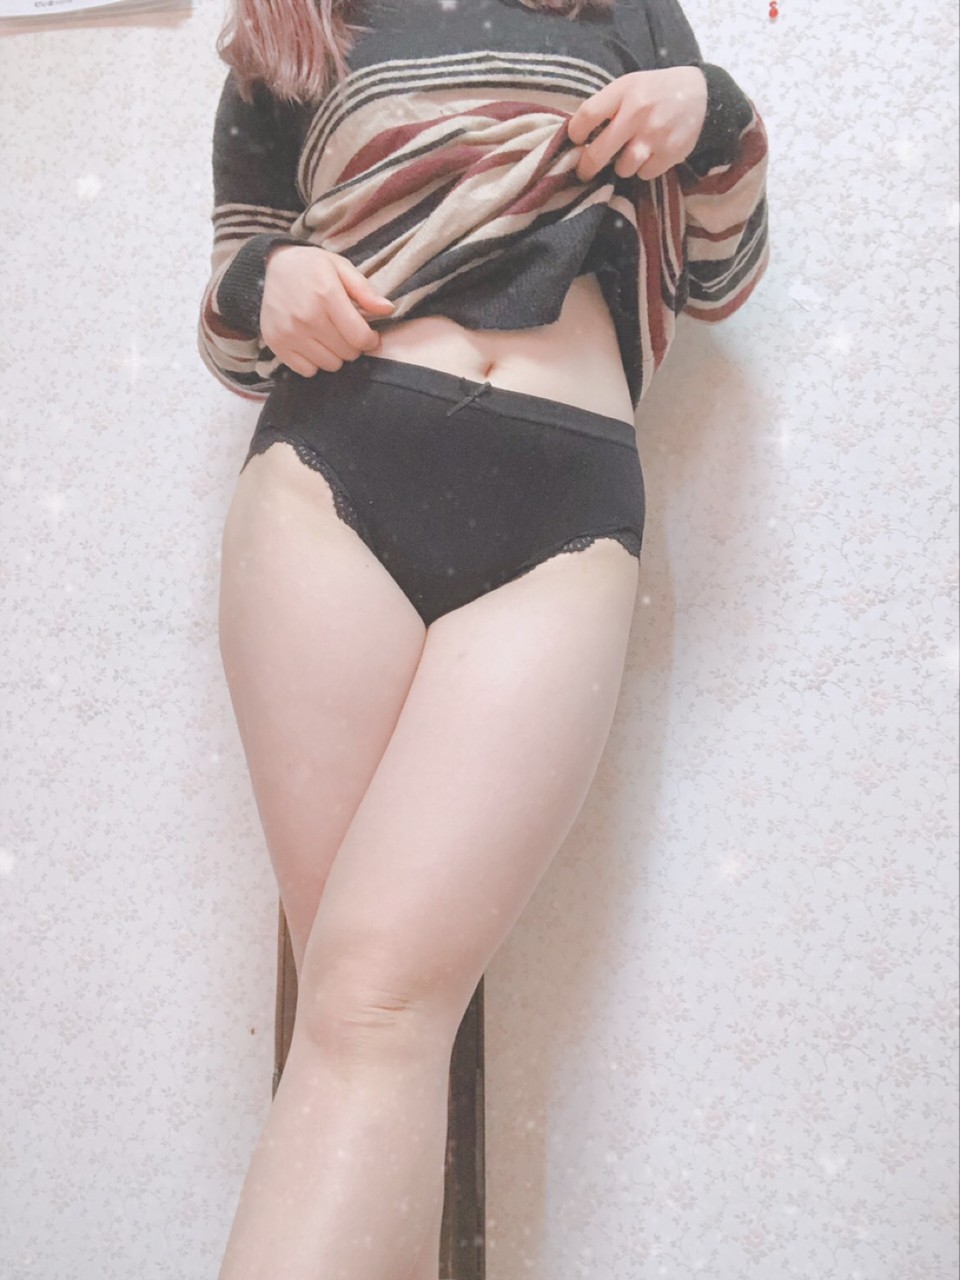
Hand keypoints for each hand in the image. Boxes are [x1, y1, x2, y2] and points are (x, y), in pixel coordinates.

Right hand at [260, 245, 395, 376]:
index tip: (368, 334)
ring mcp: (290, 333)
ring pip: (329, 365)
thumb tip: (388, 309)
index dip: (370, 340)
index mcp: (326, 295)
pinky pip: (307, 371)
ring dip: (334, 355)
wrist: (272, 265)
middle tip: (345, 332)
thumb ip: (365, 290)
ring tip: (329, 337)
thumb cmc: (312, 267)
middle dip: (352, 346)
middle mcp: (307, 317)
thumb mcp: (341, 267)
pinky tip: (312, 344)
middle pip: (347, 354)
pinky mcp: (277, 344)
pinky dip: (314, 362)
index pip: (360, 338)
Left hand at [566, 67, 707, 182]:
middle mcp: (637, 113)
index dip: (575, 134)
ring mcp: (654, 135)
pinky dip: (644, 169)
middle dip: (587, 167)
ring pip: (623, 169)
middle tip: (585, 171)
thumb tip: (579, 136)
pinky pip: (645, 173)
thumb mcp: (630, 85)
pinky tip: (651, 154)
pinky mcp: (670, 152)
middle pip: (598, 153)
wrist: (701, 94)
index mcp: (624, 91)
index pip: (586, 116)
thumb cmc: (656, 91)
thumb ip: (607, 105)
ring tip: (631, 153)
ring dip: (623, 166)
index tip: (576, 141)